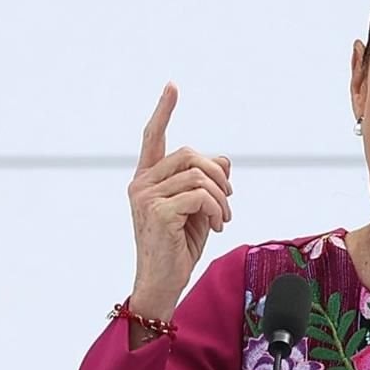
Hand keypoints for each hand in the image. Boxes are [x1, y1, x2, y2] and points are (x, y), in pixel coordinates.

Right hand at [127, 83, 231, 320]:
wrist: (162, 283)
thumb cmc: (178, 248)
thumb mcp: (197, 210)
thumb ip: (206, 183)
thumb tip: (224, 160)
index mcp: (147, 180)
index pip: (153, 137)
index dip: (163, 110)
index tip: (172, 86)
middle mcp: (141, 184)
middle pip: (191, 154)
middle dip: (219, 176)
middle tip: (227, 203)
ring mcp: (146, 197)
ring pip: (199, 175)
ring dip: (221, 198)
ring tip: (221, 220)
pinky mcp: (158, 212)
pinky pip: (200, 195)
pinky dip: (216, 209)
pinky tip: (215, 227)